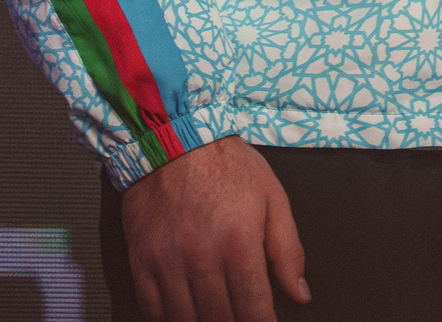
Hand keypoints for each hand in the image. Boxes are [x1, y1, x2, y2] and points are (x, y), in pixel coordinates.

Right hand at [118, 136, 309, 320]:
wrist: (173, 138)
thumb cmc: (227, 165)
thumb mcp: (273, 198)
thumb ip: (288, 251)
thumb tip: (299, 294)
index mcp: (238, 242)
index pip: (252, 308)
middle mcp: (201, 256)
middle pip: (219, 318)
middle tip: (243, 319)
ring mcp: (167, 261)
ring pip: (185, 319)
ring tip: (217, 316)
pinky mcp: (141, 259)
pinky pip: (152, 308)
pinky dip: (168, 319)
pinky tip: (184, 313)